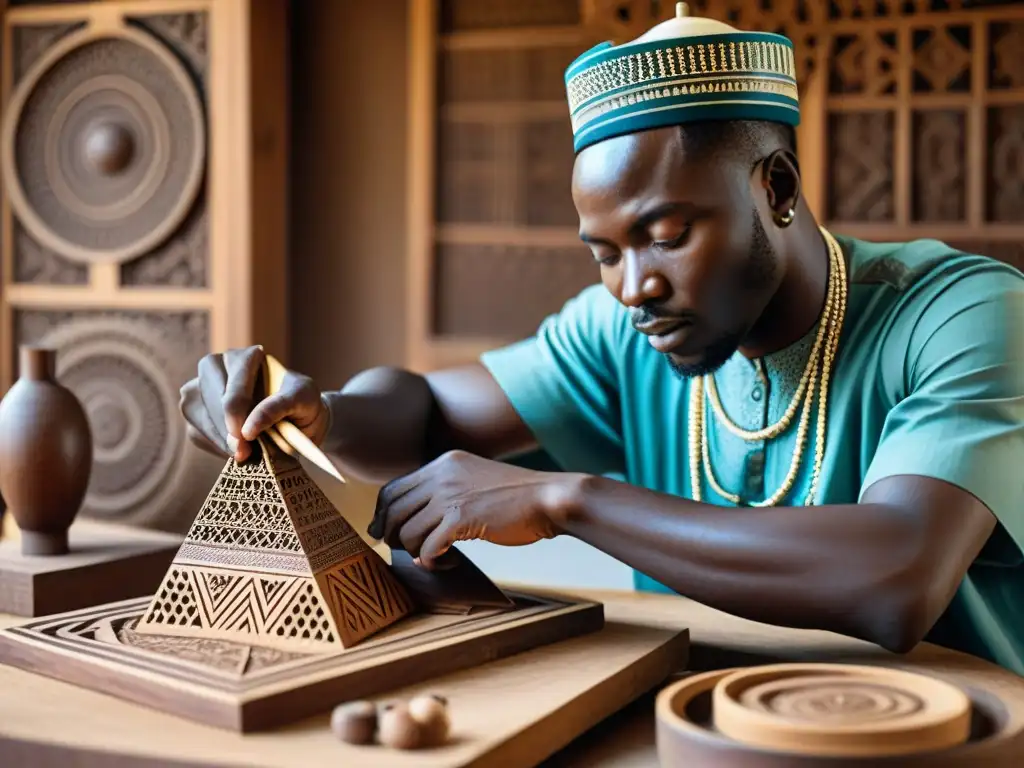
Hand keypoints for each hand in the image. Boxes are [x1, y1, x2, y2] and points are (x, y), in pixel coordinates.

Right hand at [180, 345, 330, 462]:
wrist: (299, 421)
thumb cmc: (302, 403)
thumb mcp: (303, 398)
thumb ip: (278, 407)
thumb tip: (247, 430)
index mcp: (247, 357)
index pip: (232, 381)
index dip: (235, 410)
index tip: (245, 436)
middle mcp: (220, 366)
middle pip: (205, 392)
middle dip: (222, 424)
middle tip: (241, 450)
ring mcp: (203, 388)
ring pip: (193, 410)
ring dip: (215, 436)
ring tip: (240, 453)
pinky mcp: (198, 413)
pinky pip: (194, 430)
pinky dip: (213, 444)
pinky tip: (234, 451)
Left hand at [368, 450, 566, 568]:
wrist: (549, 498)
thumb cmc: (516, 496)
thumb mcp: (474, 480)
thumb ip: (445, 492)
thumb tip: (413, 523)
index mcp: (443, 463)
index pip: (393, 488)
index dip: (383, 514)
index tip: (383, 532)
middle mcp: (442, 475)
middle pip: (392, 510)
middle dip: (391, 536)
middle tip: (403, 551)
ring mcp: (450, 496)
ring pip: (406, 532)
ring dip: (415, 552)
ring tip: (435, 558)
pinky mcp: (461, 519)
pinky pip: (427, 549)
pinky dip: (432, 562)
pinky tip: (448, 564)